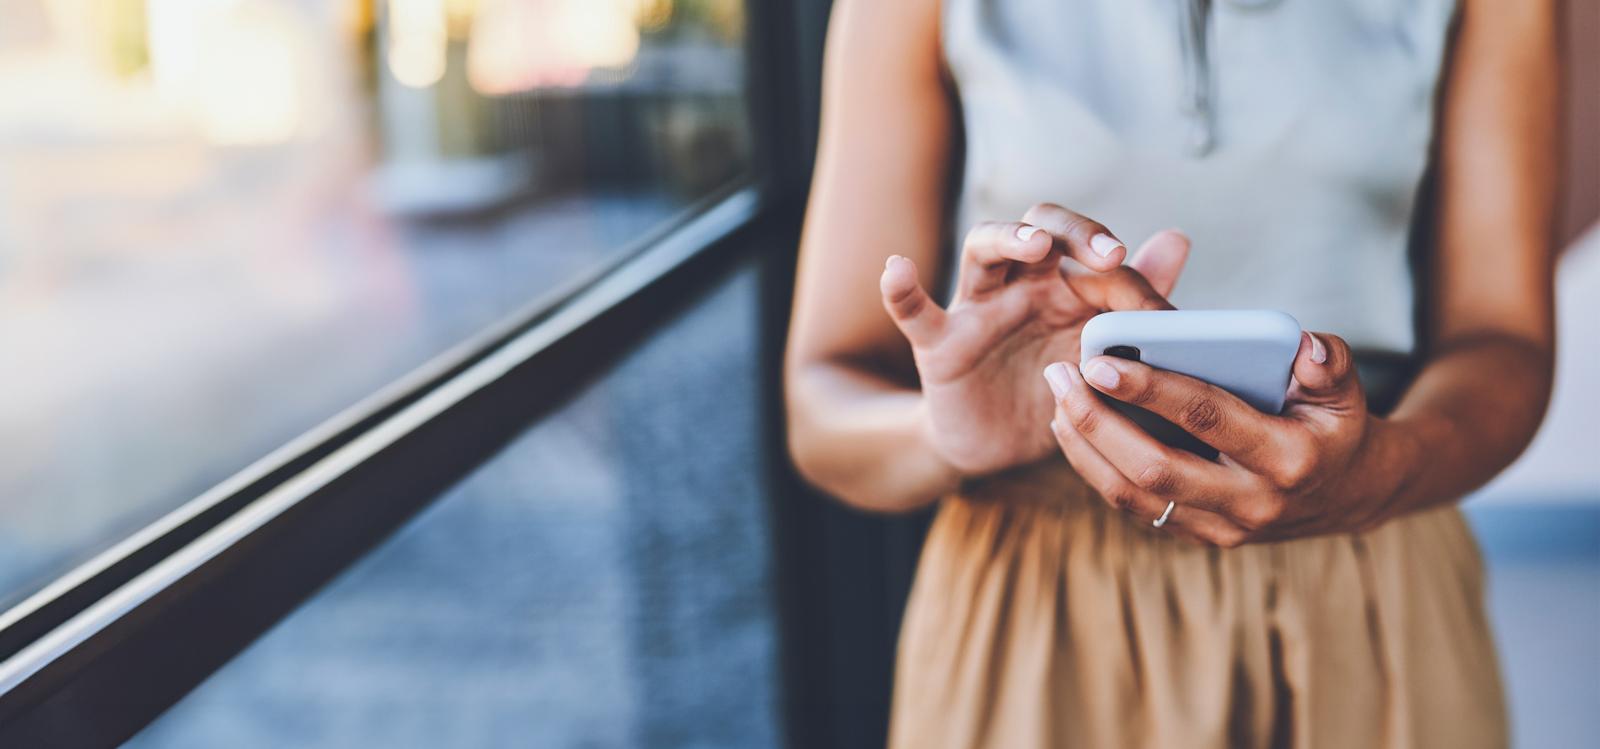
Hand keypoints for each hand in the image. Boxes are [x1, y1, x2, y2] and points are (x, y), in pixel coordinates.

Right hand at [881, 203, 1189, 475]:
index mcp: (1065, 284)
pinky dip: (901, 289)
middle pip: (1039, 228)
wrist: (1000, 448)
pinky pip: (914, 312)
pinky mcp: (939, 345)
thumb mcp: (1100, 353)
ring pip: (982, 251)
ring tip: (1033, 244)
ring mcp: (976, 309)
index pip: (1092, 251)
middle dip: (1074, 232)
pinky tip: (897, 268)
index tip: (1156, 306)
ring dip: (1006, 240)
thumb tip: (1176, 238)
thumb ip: (1133, 299)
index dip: (1125, 270)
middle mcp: (1020, 284)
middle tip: (1109, 255)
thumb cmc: (1055, 390)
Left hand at [1044, 331, 1403, 545]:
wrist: (1348, 493)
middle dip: (1097, 422)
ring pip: (1135, 496)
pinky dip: (1097, 469)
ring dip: (1086, 448)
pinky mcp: (1199, 536)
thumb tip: (1306, 347)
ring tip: (1056, 399)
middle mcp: (1252, 502)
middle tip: (1059, 375)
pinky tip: (1071, 430)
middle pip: (1155, 468)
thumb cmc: (1334, 423)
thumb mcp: (1345, 388)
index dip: (1150, 390)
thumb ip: (1329, 362)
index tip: (1099, 361)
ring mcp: (1222, 528)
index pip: (1207, 419)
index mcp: (1289, 458)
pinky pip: (1136, 508)